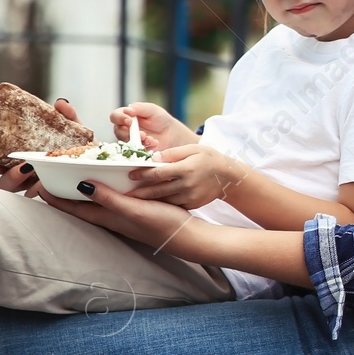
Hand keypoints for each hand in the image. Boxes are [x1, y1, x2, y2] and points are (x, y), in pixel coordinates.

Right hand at [0, 98, 79, 196]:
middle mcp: (32, 179)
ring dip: (28, 184)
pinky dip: (45, 191)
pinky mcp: (60, 197)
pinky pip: (48, 199)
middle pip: (7, 184)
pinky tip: (46, 185)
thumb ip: (69, 118)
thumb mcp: (77, 131)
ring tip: (34, 171)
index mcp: (27, 162)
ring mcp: (44, 189)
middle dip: (8, 177)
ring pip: (25, 193)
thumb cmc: (85, 147)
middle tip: (22, 165)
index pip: (2, 166)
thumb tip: (60, 103)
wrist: (106, 164)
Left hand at [39, 180, 205, 257]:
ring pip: (94, 200)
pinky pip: (110, 196)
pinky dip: (102, 187)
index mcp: (106, 216)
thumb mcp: (135, 209)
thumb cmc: (162, 224)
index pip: (72, 206)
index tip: (37, 182)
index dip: (54, 196)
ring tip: (71, 174)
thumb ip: (110, 198)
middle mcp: (110, 216)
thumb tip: (82, 185)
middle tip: (50, 175)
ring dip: (81, 188)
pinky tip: (107, 179)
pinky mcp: (134, 209)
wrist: (188, 236)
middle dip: (63, 191)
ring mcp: (122, 213)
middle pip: (79, 203)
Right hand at [110, 101, 194, 150]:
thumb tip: (127, 110)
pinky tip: (154, 143)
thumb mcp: (151, 109)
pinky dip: (146, 147)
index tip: (129, 121)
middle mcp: (124, 129)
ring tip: (150, 139)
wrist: (171, 132)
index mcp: (125, 116)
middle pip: (118, 131)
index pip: (115, 116)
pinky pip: (136, 150)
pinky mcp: (135, 150)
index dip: (119, 118)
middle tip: (142, 134)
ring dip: (138, 141)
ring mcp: (129, 140)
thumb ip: (139, 108)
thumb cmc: (159, 118)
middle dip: (129, 133)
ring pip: (127, 142)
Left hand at [127, 144, 243, 209]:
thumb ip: (172, 153)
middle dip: (139, 192)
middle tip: (124, 193)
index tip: (131, 175)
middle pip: (157, 190)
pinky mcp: (192, 204)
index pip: (158, 173)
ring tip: (133, 199)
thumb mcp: (193, 149)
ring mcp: (190, 197)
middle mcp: (187, 185)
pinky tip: (152, 204)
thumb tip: (153, 158)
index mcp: (186, 169)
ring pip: (163, 200)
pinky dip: (161, 205)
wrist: (229, 177)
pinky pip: (173, 205)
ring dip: (148, 201)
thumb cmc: (210, 159)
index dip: (142, 174)